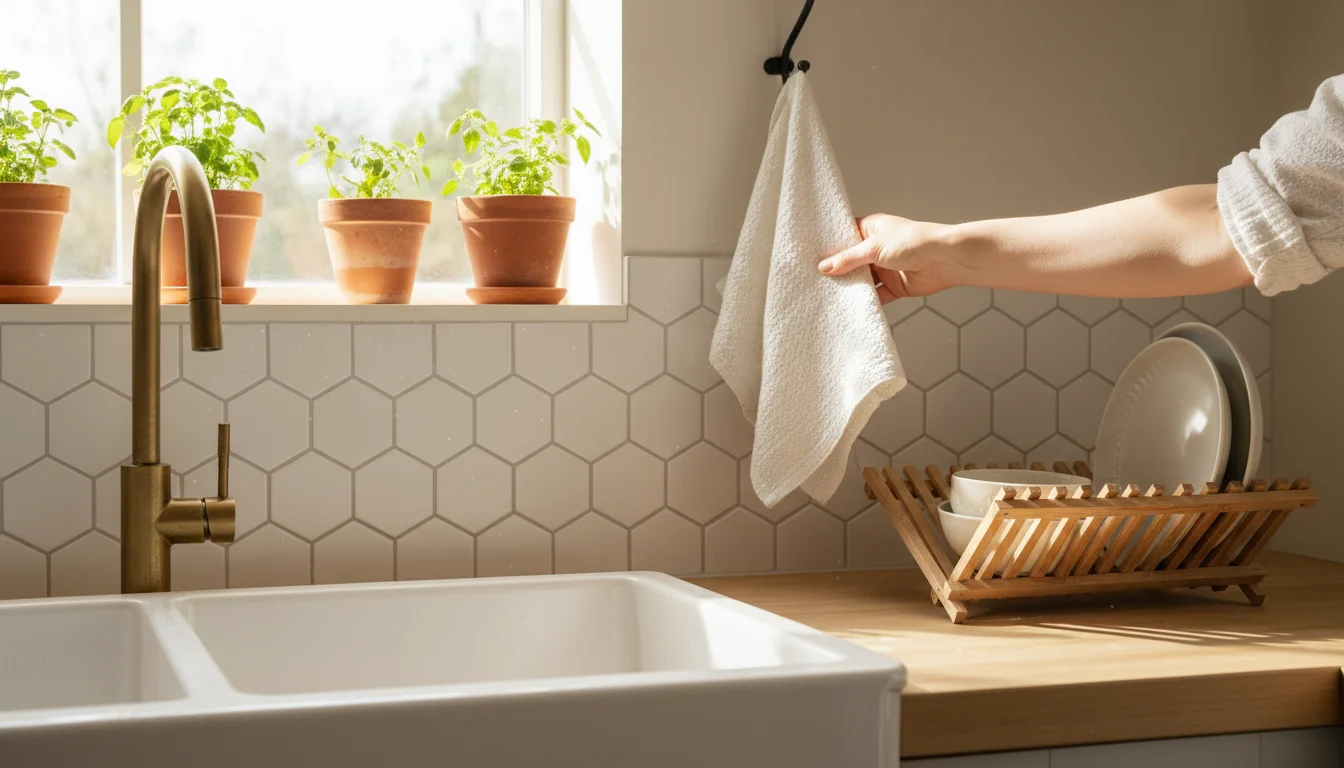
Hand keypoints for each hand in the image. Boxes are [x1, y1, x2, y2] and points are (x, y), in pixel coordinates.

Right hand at [819, 214, 953, 302]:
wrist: (946, 259)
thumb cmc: (915, 241)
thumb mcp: (874, 247)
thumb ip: (848, 259)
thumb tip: (824, 267)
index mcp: (872, 229)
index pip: (845, 236)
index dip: (829, 246)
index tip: (810, 256)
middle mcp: (877, 248)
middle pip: (851, 261)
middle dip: (837, 270)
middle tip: (812, 280)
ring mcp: (886, 268)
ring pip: (862, 280)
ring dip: (850, 287)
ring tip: (827, 295)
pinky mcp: (895, 286)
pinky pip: (876, 296)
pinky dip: (866, 301)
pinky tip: (851, 306)